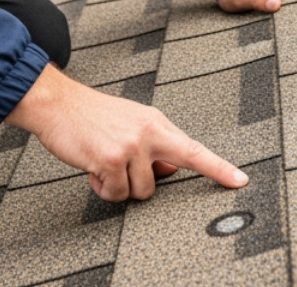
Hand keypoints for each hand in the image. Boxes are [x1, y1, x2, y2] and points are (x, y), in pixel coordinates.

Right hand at [7, 64, 247, 200]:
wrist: (57, 103)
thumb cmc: (91, 115)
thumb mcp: (130, 122)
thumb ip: (153, 144)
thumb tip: (169, 170)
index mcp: (156, 122)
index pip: (195, 149)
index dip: (219, 167)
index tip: (240, 180)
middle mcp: (149, 132)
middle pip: (170, 175)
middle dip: (150, 182)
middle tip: (123, 167)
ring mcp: (131, 146)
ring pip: (140, 191)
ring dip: (119, 186)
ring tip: (103, 164)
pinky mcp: (110, 159)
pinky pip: (116, 193)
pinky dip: (102, 188)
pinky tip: (93, 169)